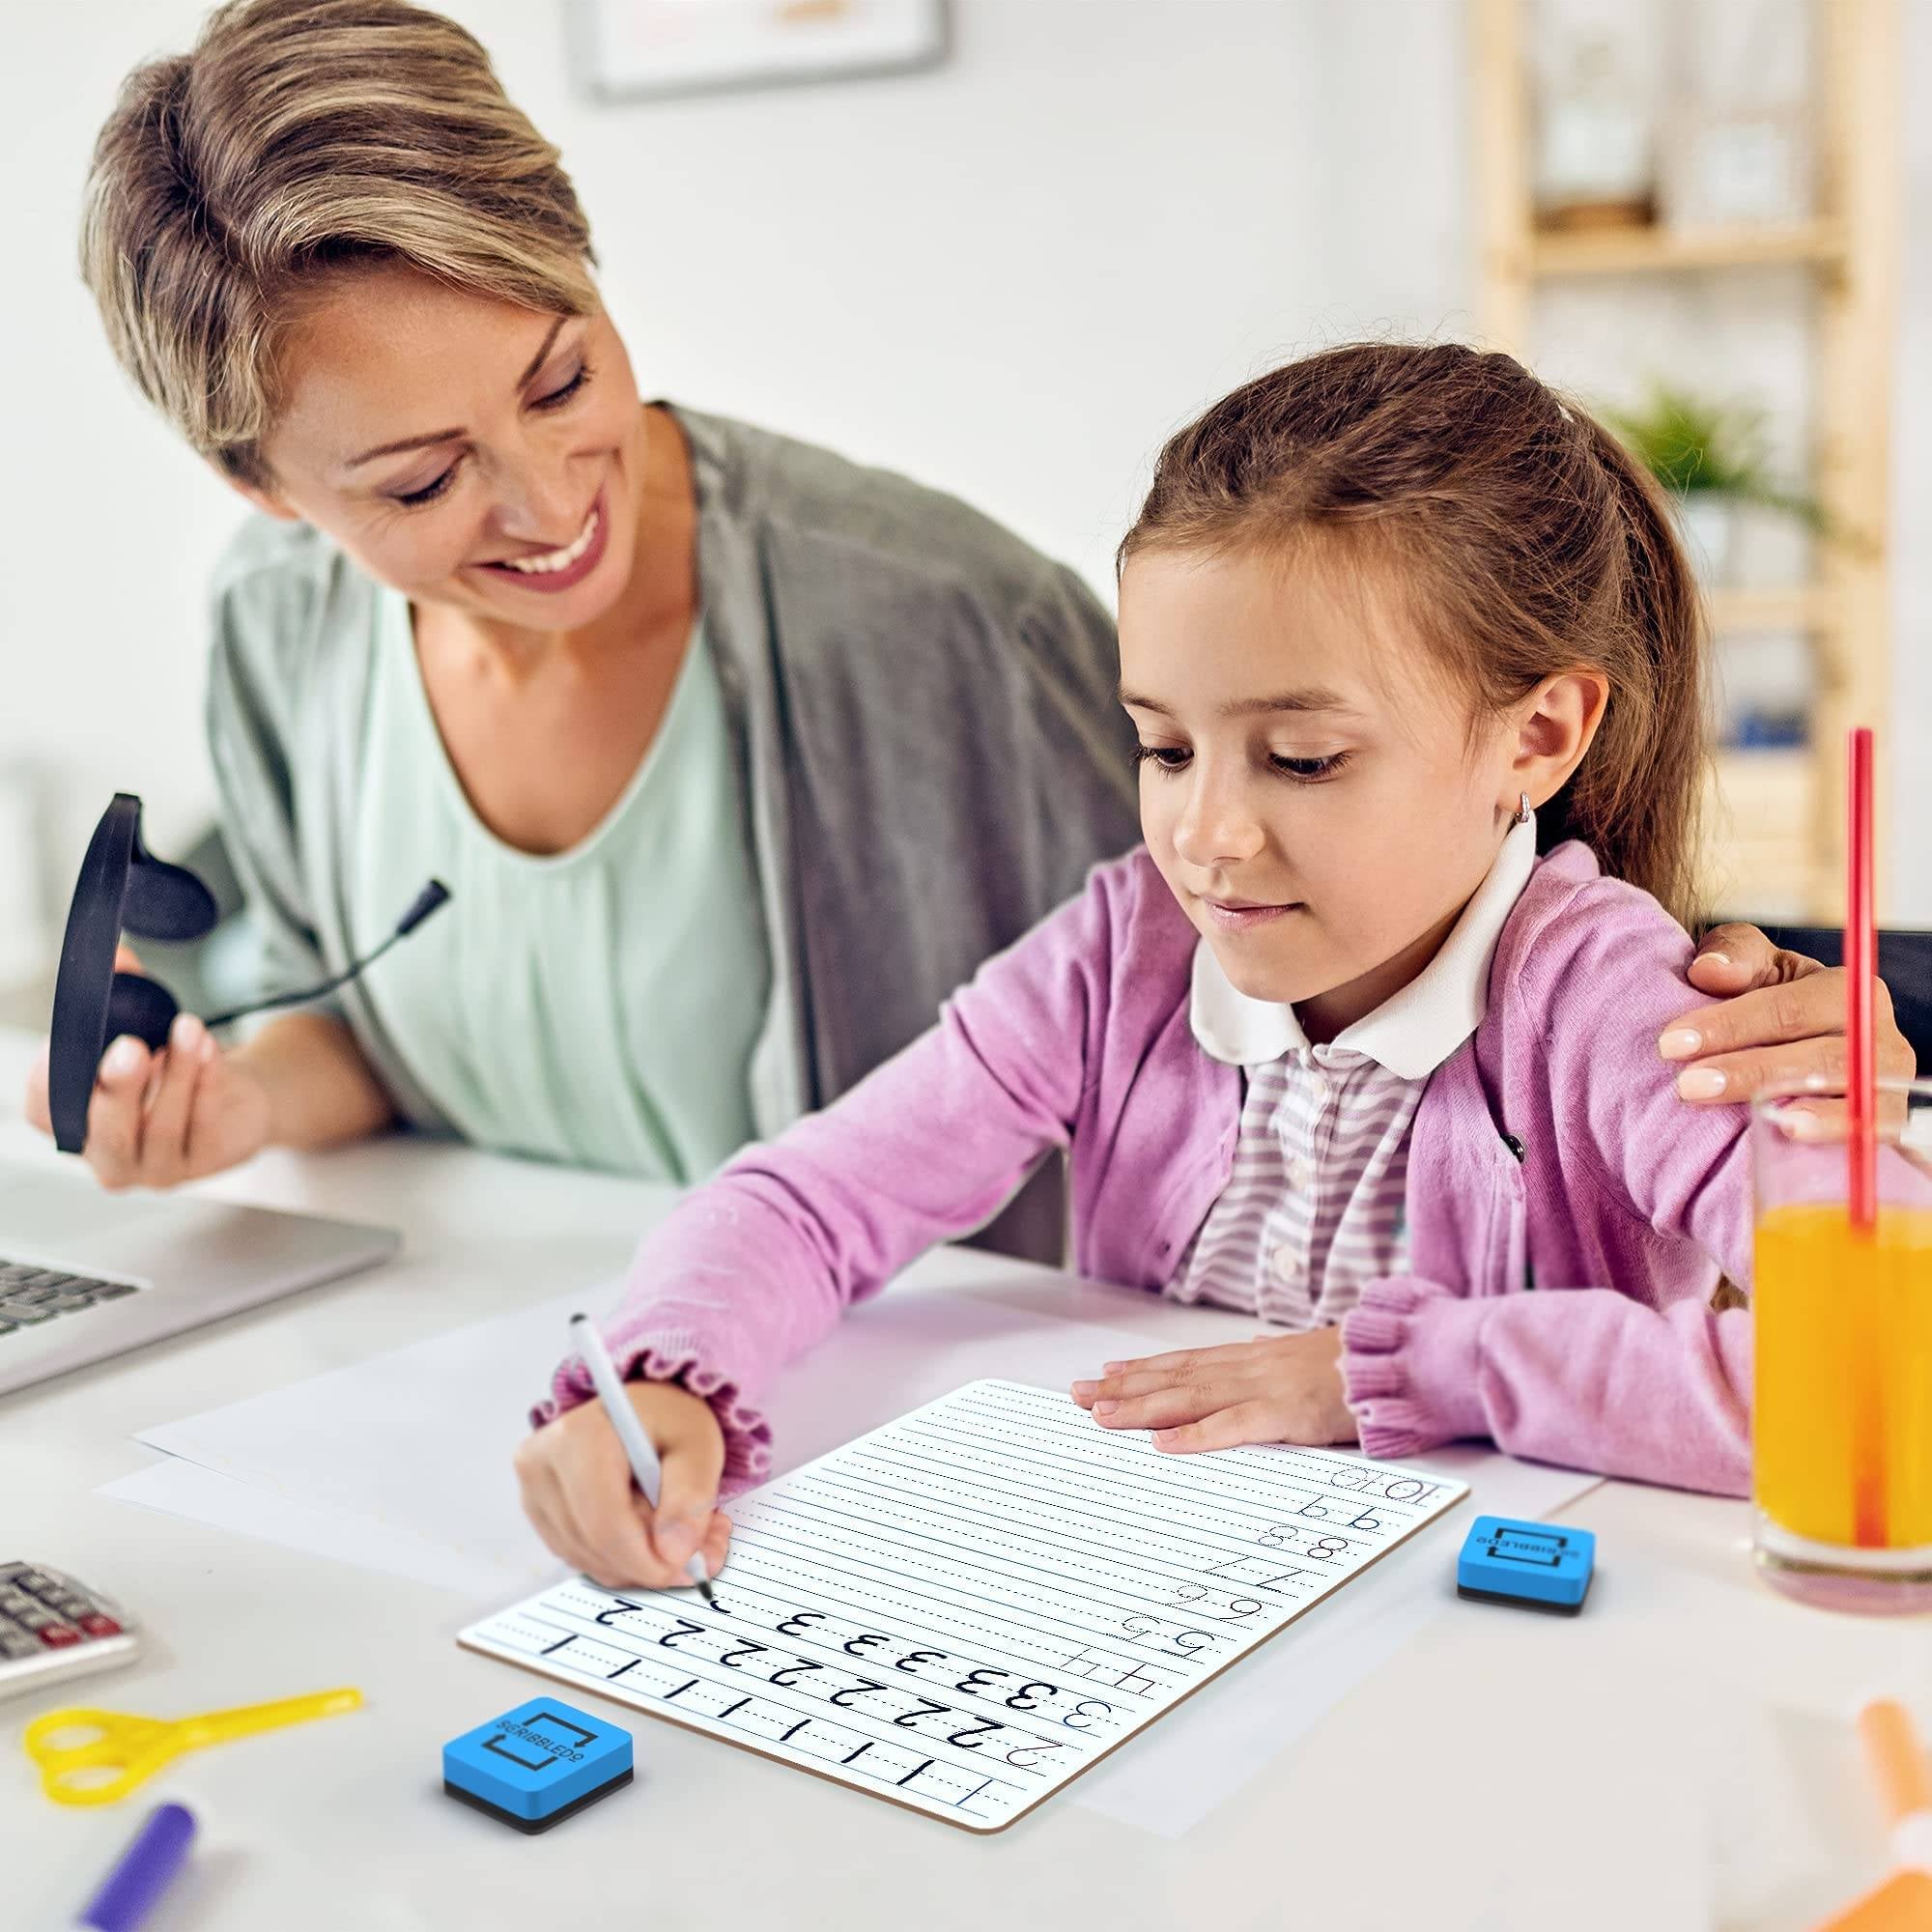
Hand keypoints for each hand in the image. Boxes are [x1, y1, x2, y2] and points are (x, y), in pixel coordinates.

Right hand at [25, 951, 271, 1187]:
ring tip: (188, 1027)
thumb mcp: (144, 1030)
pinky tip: (209, 1048)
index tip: (61, 1043)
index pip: (44, 1111)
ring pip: (161, 1125)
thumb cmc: (171, 1069)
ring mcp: (156, 1168)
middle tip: (130, 1048)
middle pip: (104, 1130)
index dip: (48, 1080)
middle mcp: (109, 1158)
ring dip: (176, 1071)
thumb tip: (117, 955)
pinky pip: (203, 1122)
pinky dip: (206, 1081)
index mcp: (76, 1127)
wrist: (237, 1102)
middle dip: (117, 1087)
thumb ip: (124, 994)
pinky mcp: (202, 1162)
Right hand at [514, 1379, 731, 1589]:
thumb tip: (672, 1554)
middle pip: (595, 1548)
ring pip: (586, 1560)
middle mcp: (541, 1463)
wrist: (641, 1409)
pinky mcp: (537, 1510)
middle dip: (650, 1560)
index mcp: (578, 1436)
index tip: (688, 1568)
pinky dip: (619, 1557)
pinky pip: (579, 1556)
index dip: (648, 1561)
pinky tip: (646, 1529)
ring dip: (637, 1561)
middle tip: (699, 1546)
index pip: (605, 1527)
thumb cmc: (668, 1419)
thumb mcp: (698, 1445)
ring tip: (676, 1529)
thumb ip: (691, 1499)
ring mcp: (532, 1489)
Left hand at [1071, 1329, 1356, 1452]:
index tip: (1105, 1374)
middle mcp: (1248, 1366)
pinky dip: (1195, 1435)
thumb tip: (1251, 1350)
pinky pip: (1232, 1427)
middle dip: (1123, 1387)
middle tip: (1077, 1394)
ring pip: (1189, 1397)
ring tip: (1099, 1413)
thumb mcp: (1306, 1356)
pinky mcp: (1286, 1413)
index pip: (1186, 1362)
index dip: (1143, 1369)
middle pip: (1174, 1377)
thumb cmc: (1358, 1364)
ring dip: (1141, 1406)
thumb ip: (1273, 1358)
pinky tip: (1162, 1443)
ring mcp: (1264, 1387)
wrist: (1400, 1358)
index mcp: (1254, 1356)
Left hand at [1659, 923, 1914, 1105]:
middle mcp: (1875, 1034)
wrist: (1796, 1056)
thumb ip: (1732, 957)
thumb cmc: (1769, 1005)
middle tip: (1689, 1085)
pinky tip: (1796, 1133)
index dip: (1730, 1024)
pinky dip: (1837, 1130)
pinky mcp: (1889, 1123)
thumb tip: (1709, 970)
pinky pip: (1871, 1129)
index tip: (1672, 1043)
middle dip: (1752, 1070)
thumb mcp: (1751, 969)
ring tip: (1757, 1116)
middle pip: (1820, 1055)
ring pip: (1850, 1093)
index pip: (1789, 1008)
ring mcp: (1888, 1081)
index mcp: (1844, 989)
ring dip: (1797, 1104)